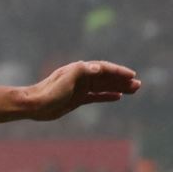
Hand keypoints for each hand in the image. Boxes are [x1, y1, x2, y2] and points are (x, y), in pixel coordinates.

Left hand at [22, 60, 139, 120]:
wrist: (34, 105)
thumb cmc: (49, 91)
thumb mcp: (65, 79)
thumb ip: (81, 70)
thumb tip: (96, 66)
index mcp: (79, 70)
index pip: (103, 68)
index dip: (118, 71)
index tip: (132, 75)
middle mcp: (81, 77)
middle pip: (106, 77)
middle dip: (122, 80)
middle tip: (138, 85)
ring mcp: (79, 88)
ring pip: (103, 87)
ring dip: (118, 87)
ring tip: (134, 90)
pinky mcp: (76, 99)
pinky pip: (95, 96)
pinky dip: (106, 96)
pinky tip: (117, 97)